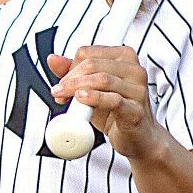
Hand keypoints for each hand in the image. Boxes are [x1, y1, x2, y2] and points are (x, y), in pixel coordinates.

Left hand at [46, 46, 166, 159]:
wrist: (138, 139)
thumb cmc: (116, 111)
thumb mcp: (92, 88)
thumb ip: (73, 73)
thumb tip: (53, 59)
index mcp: (124, 58)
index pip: (88, 53)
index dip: (70, 68)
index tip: (61, 84)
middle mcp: (134, 70)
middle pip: (93, 64)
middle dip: (70, 78)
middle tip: (57, 92)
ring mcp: (138, 90)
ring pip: (102, 79)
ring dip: (76, 87)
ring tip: (63, 97)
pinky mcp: (136, 110)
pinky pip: (113, 100)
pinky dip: (94, 98)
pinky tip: (81, 99)